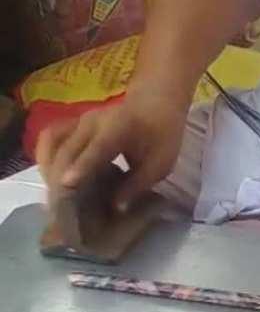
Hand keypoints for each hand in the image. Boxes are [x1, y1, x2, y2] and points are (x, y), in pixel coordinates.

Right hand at [36, 85, 188, 210]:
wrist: (155, 101)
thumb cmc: (161, 134)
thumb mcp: (160, 163)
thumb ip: (137, 185)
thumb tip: (115, 208)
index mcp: (119, 128)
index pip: (97, 148)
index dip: (82, 166)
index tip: (67, 184)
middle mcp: (93, 122)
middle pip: (67, 150)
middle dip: (59, 180)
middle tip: (59, 211)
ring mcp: (78, 121)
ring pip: (52, 143)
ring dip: (48, 171)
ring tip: (54, 198)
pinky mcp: (71, 124)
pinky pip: (49, 139)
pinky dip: (45, 159)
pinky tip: (51, 180)